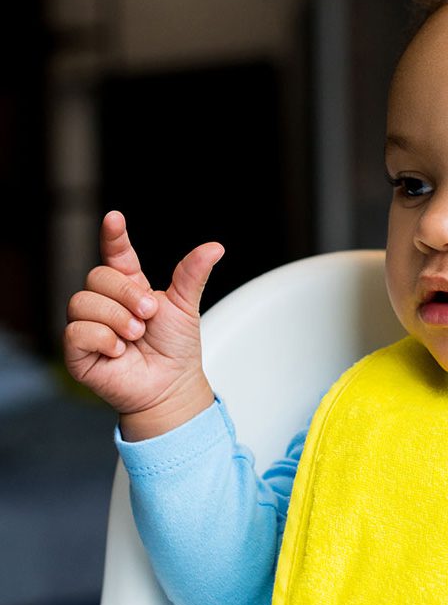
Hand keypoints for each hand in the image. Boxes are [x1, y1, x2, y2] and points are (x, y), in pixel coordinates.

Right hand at [64, 210, 224, 440]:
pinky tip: (119, 350)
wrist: (170, 386)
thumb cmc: (175, 348)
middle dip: (127, 294)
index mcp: (129, 286)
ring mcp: (88, 324)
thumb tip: (215, 247)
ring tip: (136, 335)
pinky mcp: (77, 350)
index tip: (115, 218)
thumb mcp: (186, 307)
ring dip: (117, 319)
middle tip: (148, 315)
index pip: (115, 254)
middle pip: (97, 276)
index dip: (113, 235)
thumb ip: (192, 276)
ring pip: (82, 302)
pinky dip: (103, 339)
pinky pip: (76, 331)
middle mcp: (105, 301)